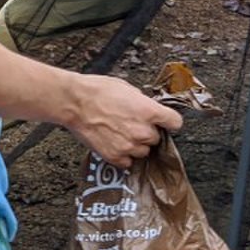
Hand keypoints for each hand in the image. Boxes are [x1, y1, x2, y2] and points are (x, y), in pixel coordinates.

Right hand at [68, 75, 182, 167]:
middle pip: (156, 138)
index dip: (169, 122)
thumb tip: (146, 108)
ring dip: (135, 144)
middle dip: (146, 132)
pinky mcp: (115, 156)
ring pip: (143, 151)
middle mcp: (143, 131)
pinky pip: (127, 161)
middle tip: (130, 124)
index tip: (164, 122)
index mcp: (149, 111)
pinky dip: (122, 155)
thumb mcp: (126, 88)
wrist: (73, 102)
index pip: (175, 123)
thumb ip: (142, 102)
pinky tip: (113, 142)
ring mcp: (129, 146)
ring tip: (119, 133)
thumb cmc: (96, 90)